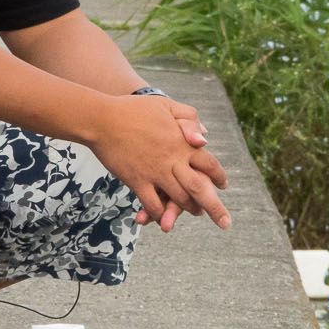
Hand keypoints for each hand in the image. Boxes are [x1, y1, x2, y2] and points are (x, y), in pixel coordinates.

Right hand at [92, 95, 230, 232]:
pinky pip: (152, 204)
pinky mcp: (137, 181)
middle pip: (199, 188)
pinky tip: (162, 218)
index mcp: (182, 142)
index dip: (218, 176)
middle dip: (215, 208)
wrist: (102, 119)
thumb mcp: (166, 105)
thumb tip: (204, 137)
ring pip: (178, 199)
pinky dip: (159, 214)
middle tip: (225, 223)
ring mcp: (155, 172)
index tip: (223, 185)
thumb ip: (189, 118)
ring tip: (196, 213)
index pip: (208, 163)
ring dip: (188, 210)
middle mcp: (172, 160)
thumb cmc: (133, 109)